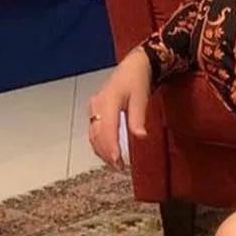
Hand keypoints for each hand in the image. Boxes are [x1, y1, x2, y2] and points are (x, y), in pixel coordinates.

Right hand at [87, 47, 151, 169]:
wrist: (132, 67)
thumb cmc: (137, 81)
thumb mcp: (141, 98)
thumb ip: (138, 118)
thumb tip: (140, 137)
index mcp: (108, 101)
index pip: (107, 128)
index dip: (111, 146)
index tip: (117, 161)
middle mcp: (97, 105)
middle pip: (97, 135)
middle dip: (106, 153)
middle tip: (119, 168)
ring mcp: (94, 108)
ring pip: (94, 135)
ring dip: (102, 151)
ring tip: (115, 164)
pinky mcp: (94, 111)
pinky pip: (94, 131)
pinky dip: (100, 144)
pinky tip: (108, 153)